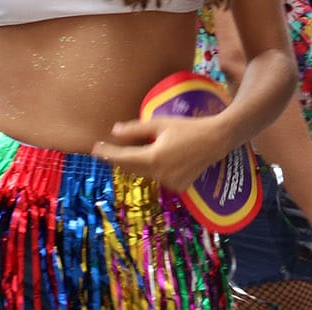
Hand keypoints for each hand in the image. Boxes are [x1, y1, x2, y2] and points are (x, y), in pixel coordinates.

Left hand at [93, 114, 231, 193]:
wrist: (216, 140)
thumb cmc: (188, 127)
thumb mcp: (160, 124)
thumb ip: (136, 129)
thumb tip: (114, 131)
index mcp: (154, 158)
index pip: (123, 158)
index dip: (108, 153)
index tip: (94, 149)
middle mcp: (160, 174)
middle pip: (132, 168)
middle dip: (118, 159)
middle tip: (104, 150)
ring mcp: (170, 183)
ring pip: (144, 173)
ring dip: (135, 164)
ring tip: (126, 152)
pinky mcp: (178, 186)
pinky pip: (158, 177)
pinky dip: (153, 169)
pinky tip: (154, 159)